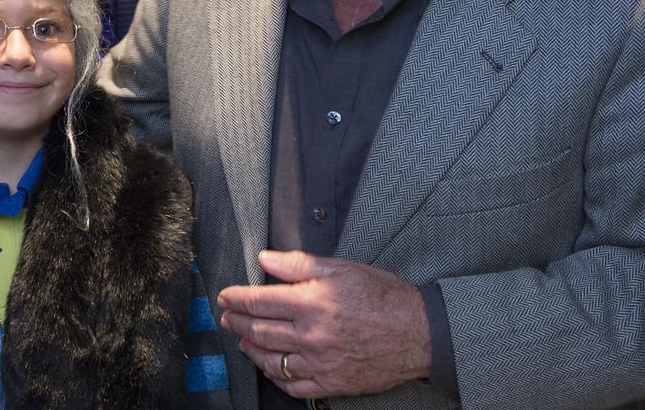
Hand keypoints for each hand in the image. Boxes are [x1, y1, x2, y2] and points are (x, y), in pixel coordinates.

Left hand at [216, 250, 430, 398]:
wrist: (420, 333)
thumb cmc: (383, 297)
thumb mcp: (341, 269)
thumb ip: (298, 264)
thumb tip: (265, 258)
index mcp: (311, 303)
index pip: (258, 302)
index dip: (235, 299)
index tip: (224, 297)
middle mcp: (311, 335)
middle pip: (258, 330)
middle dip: (236, 322)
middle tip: (227, 317)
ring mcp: (320, 363)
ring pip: (270, 360)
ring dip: (250, 349)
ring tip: (243, 340)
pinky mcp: (332, 383)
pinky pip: (293, 386)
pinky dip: (275, 377)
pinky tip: (270, 367)